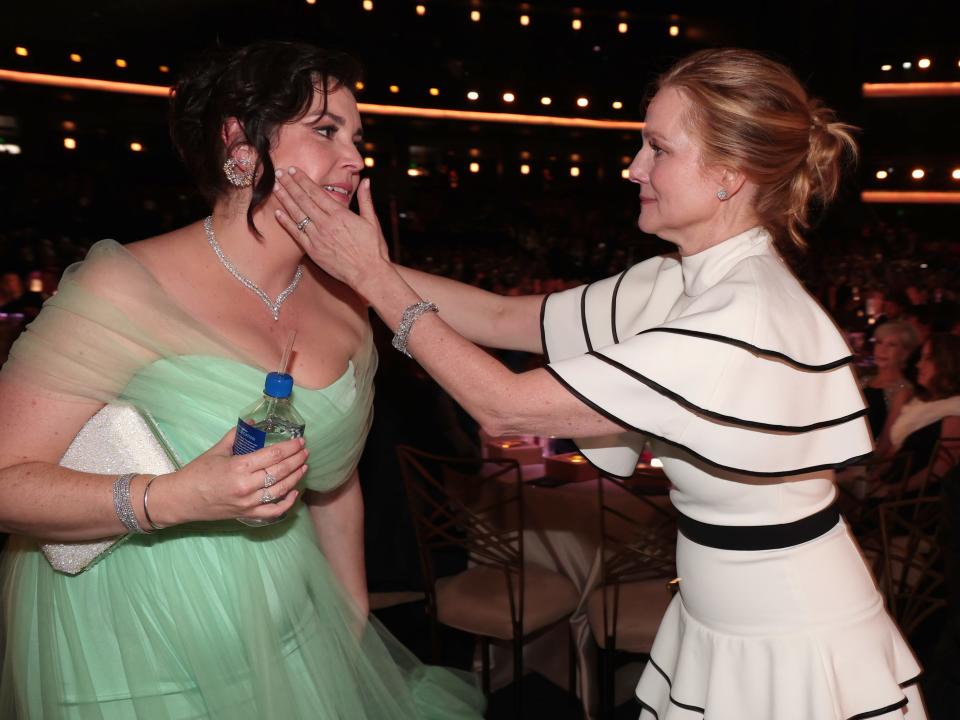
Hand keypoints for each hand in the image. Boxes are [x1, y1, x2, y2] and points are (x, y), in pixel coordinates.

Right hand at [151, 428, 307, 525]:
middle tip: (305, 451)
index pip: (273, 455)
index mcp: (239, 466)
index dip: (290, 447)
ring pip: (281, 490)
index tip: (300, 441)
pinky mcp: (247, 514)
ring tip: (304, 466)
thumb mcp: (217, 450)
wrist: (181, 499)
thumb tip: (255, 421)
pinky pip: (273, 511)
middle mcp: (246, 485)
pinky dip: (287, 503)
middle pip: (281, 471)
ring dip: (296, 477)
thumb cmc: (197, 472)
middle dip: (297, 460)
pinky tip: (295, 492)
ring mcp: (248, 502)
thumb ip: (237, 435)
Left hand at [273, 169, 388, 291]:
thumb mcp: (373, 221)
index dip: (303, 180)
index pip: (316, 192)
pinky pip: (296, 234)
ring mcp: (317, 238)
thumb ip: (366, 200)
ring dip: (285, 199)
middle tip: (279, 173)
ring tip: (275, 187)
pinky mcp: (313, 251)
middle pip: (303, 200)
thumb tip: (367, 181)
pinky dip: (286, 222)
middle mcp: (326, 224)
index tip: (293, 170)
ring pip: (297, 214)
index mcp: (340, 215)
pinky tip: (278, 213)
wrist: (369, 274)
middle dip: (290, 185)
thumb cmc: (373, 249)